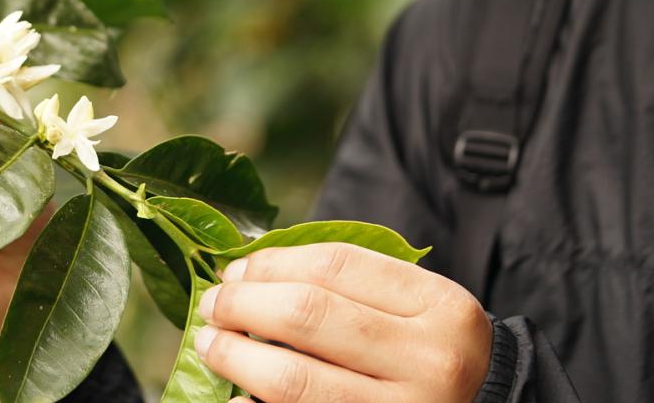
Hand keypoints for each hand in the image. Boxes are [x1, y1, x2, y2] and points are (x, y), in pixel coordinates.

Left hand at [195, 242, 492, 402]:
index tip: (236, 269)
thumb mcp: (419, 308)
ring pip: (295, 379)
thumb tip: (252, 272)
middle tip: (213, 304)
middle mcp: (431, 362)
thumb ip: (355, 286)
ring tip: (211, 345)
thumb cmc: (436, 354)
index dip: (273, 263)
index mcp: (442, 307)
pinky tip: (232, 398)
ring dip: (237, 357)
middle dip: (245, 305)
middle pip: (310, 316)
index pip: (337, 265)